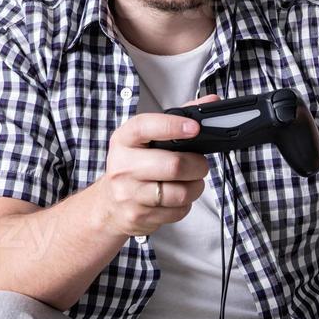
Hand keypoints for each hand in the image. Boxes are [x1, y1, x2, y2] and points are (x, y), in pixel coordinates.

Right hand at [96, 93, 219, 237]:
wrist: (108, 205)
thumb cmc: (133, 166)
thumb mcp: (146, 139)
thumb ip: (178, 118)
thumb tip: (211, 102)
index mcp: (124, 140)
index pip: (146, 127)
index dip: (173, 126)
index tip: (194, 128)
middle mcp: (123, 166)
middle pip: (174, 165)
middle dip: (197, 165)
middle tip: (200, 164)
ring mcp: (129, 194)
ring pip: (180, 192)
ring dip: (195, 187)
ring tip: (191, 181)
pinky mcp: (139, 216)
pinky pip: (177, 211)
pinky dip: (185, 204)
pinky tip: (177, 197)